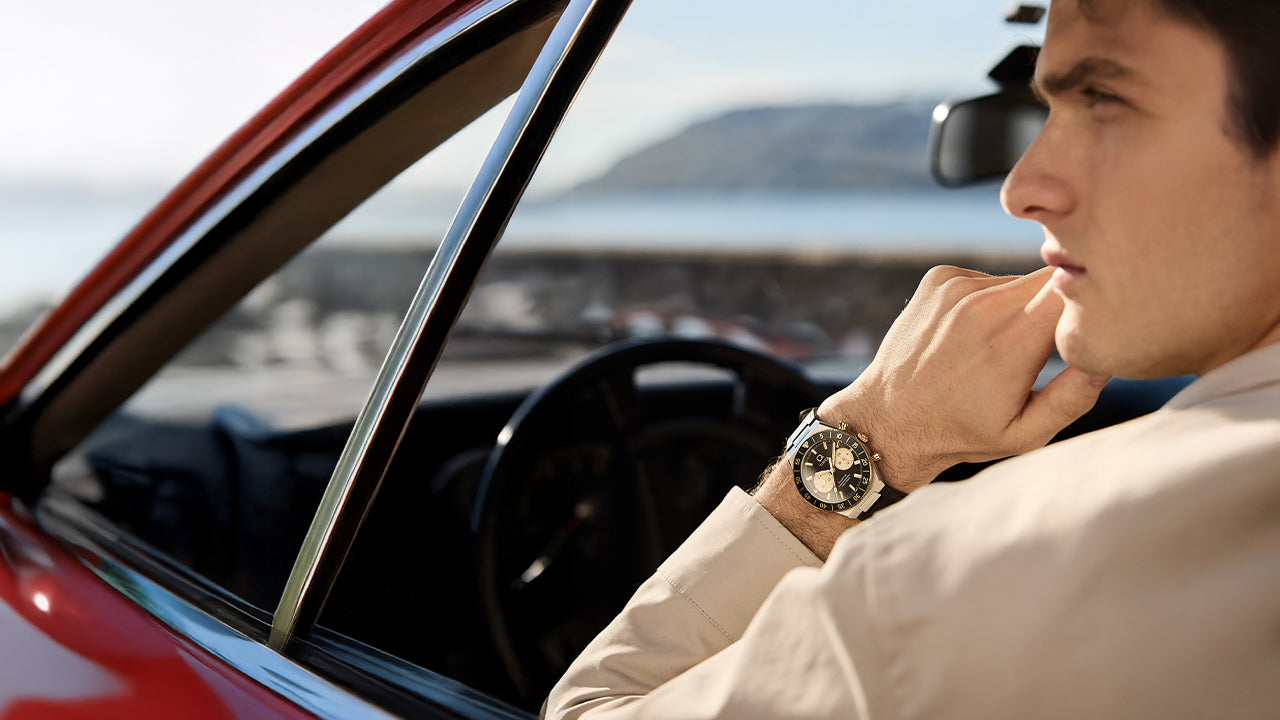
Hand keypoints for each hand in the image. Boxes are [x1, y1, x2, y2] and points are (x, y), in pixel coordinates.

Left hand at [754, 265, 1106, 559]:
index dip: (1089, 306)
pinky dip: (989, 300)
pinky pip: (986, 278)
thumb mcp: (1024, 435)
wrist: (885, 419)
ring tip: (997, 350)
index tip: (1088, 331)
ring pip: (1018, 279)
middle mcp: (983, 304)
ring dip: (1021, 306)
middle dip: (1059, 306)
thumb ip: (1073, 399)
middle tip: (1043, 348)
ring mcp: (957, 286)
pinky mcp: (939, 277)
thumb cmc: (959, 432)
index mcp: (1012, 342)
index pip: (1076, 293)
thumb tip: (1107, 359)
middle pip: (1051, 280)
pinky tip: (971, 336)